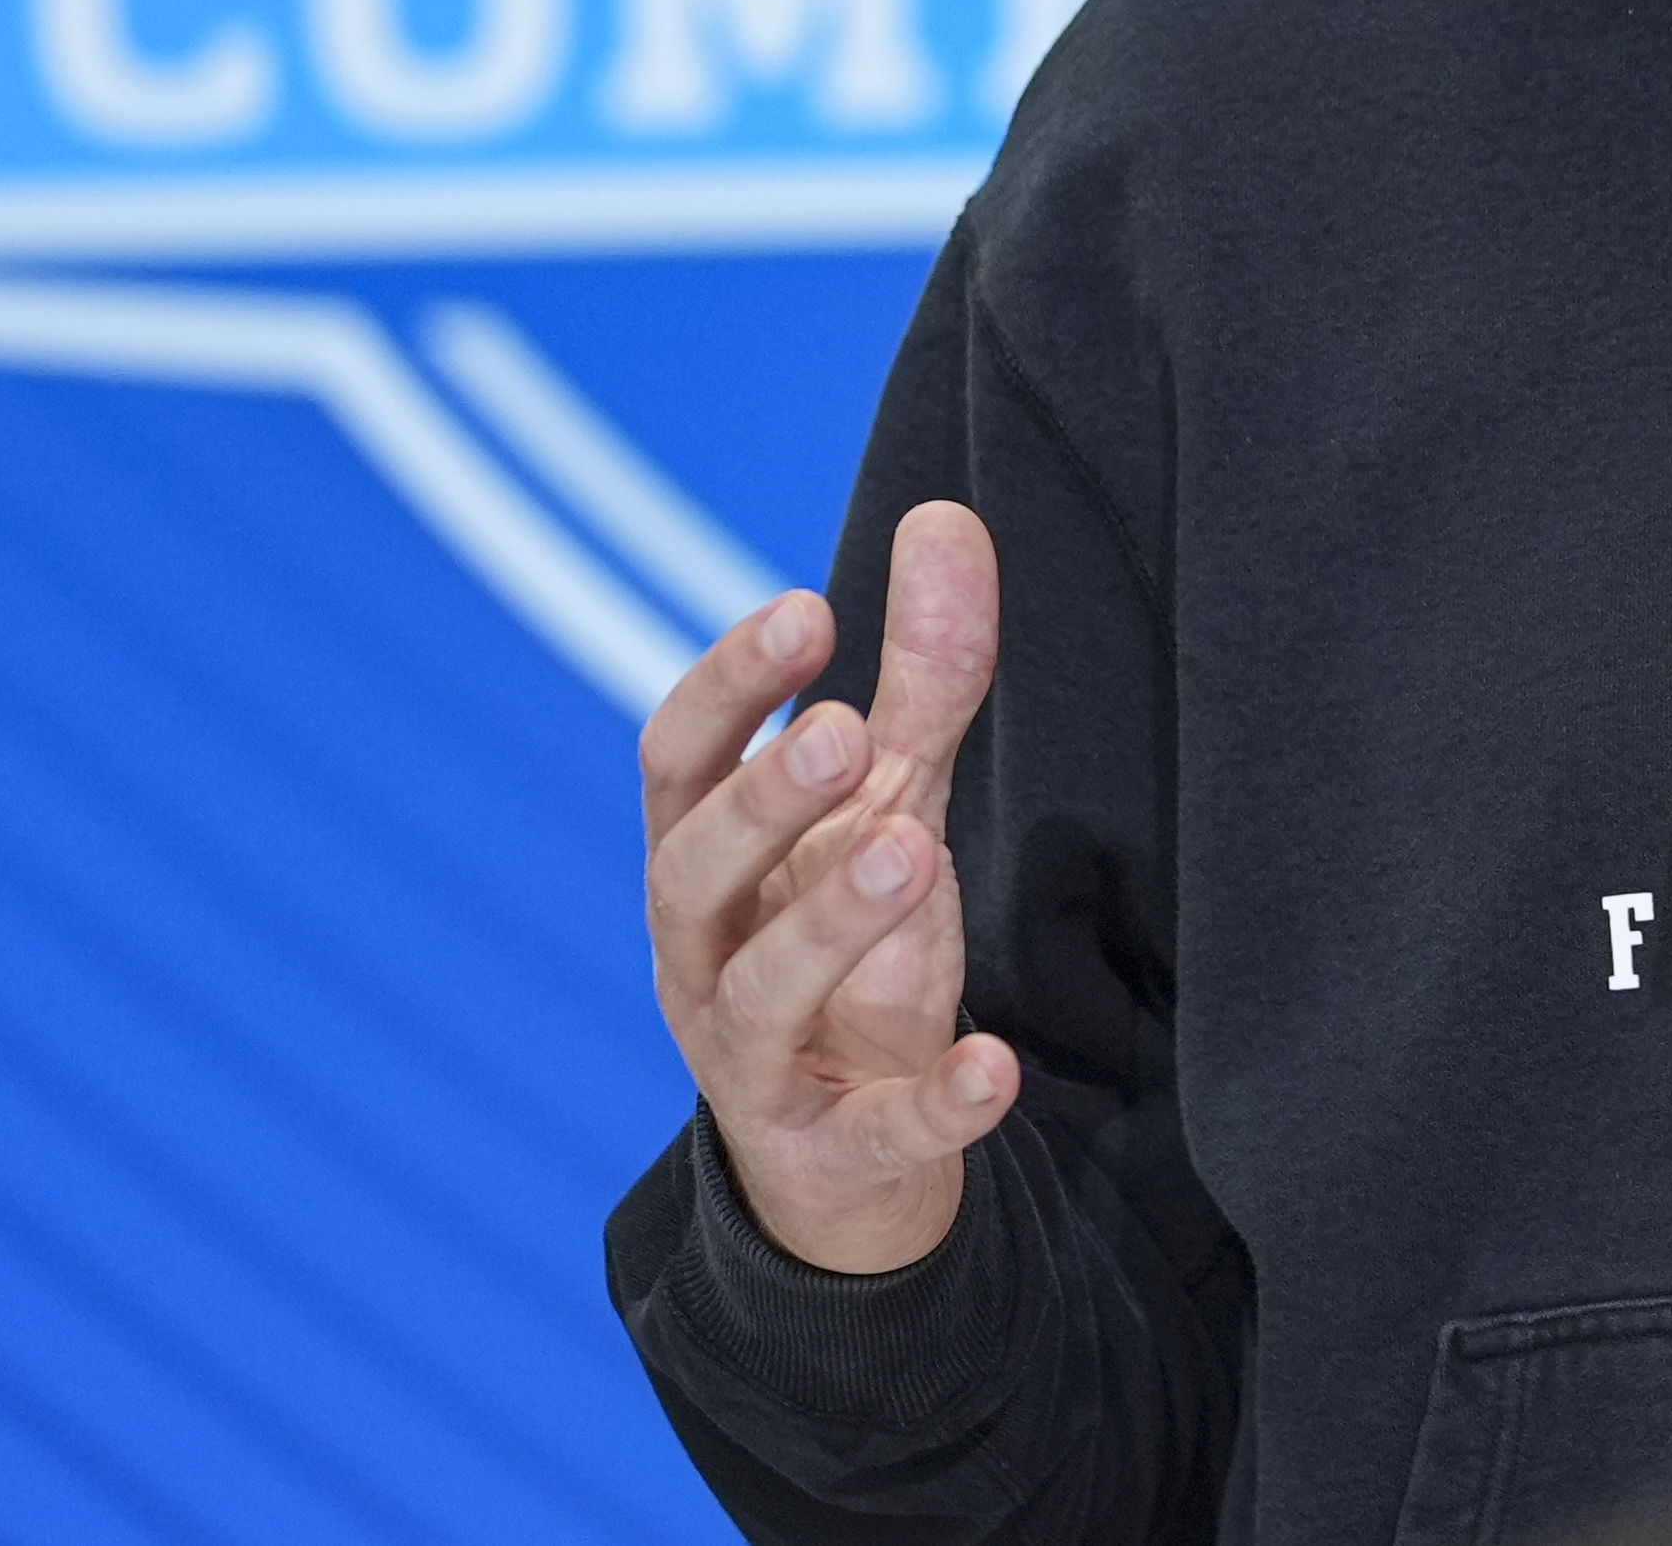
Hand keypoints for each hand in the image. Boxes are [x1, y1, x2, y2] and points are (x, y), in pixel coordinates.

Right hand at [640, 499, 1019, 1269]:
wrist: (842, 1156)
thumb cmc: (846, 938)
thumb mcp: (888, 801)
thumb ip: (922, 675)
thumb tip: (944, 516)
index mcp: (700, 860)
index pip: (675, 762)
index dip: (728, 687)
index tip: (807, 609)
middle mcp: (701, 958)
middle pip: (691, 876)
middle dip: (760, 804)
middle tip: (845, 733)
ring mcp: (754, 1065)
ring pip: (756, 1000)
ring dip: (828, 925)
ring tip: (914, 850)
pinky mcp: (828, 1154)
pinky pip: (873, 1136)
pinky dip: (932, 1105)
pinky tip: (996, 1066)